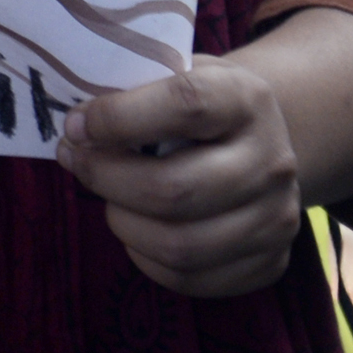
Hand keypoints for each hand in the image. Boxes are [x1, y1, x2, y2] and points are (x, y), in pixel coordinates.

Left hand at [56, 56, 308, 300]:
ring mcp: (276, 218)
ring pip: (179, 245)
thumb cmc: (202, 108)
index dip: (119, 117)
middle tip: (76, 162)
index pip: (186, 105)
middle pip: (175, 189)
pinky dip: (145, 256)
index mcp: (248, 100)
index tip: (77, 125)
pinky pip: (188, 278)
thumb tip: (76, 128)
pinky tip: (137, 227)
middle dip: (106, 179)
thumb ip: (132, 90)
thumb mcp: (176, 75)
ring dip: (122, 221)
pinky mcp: (269, 263)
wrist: (262, 143)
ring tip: (108, 197)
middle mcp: (272, 161)